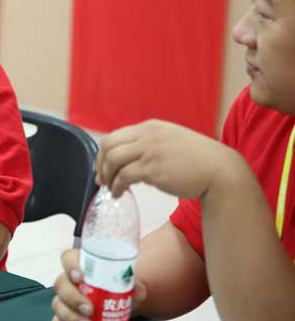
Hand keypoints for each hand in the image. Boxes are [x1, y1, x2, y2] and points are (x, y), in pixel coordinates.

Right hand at [52, 249, 146, 320]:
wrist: (115, 305)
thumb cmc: (116, 289)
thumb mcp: (127, 286)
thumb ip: (133, 285)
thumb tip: (137, 289)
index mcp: (80, 266)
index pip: (67, 258)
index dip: (70, 266)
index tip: (80, 277)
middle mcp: (67, 281)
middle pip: (60, 283)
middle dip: (72, 297)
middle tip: (89, 308)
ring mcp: (63, 299)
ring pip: (58, 304)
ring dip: (70, 315)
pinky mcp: (63, 315)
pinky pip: (57, 319)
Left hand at [96, 119, 241, 198]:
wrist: (220, 171)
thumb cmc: (197, 160)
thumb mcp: (170, 141)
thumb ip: (150, 144)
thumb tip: (129, 158)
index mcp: (150, 127)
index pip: (114, 136)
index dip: (104, 154)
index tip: (102, 168)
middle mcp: (147, 135)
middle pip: (108, 145)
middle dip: (100, 164)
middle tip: (102, 180)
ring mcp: (150, 151)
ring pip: (113, 159)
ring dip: (107, 176)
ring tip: (110, 189)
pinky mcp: (153, 169)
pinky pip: (124, 176)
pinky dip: (117, 186)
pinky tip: (119, 194)